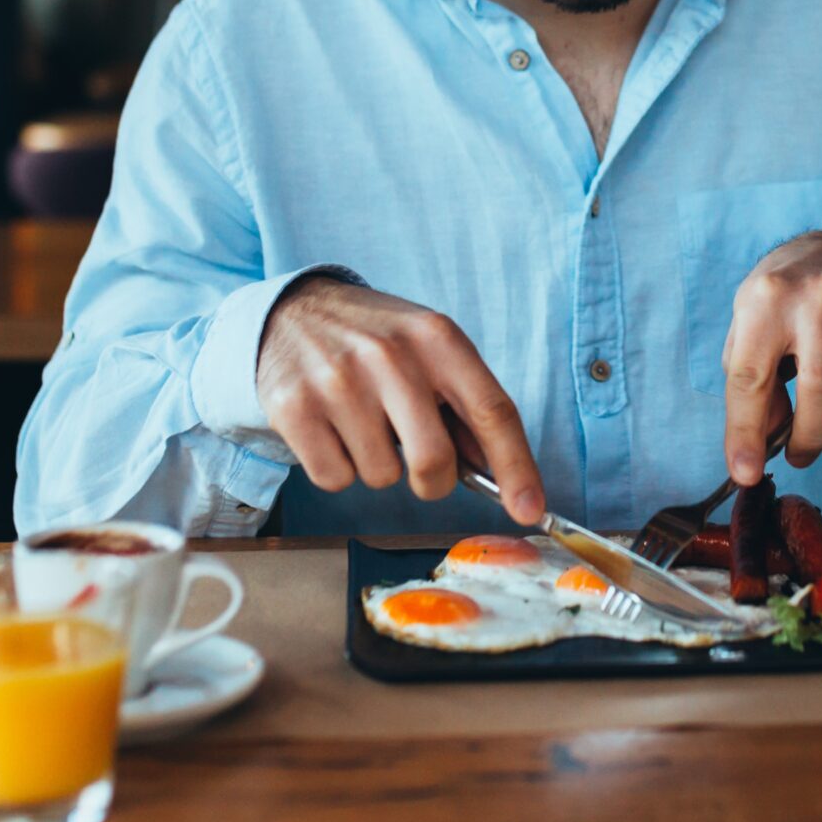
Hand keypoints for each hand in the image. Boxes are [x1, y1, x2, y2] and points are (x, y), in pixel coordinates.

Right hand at [253, 275, 543, 524]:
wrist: (291, 311)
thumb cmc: (375, 340)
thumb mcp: (428, 349)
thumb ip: (466, 404)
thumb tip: (504, 476)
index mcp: (436, 337)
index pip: (492, 411)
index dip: (516, 468)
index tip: (530, 510)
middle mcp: (389, 355)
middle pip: (434, 460)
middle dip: (434, 481)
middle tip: (420, 464)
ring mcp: (338, 380)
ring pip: (381, 476)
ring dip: (378, 466)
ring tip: (363, 423)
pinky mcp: (293, 407)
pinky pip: (335, 478)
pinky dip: (338, 468)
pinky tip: (332, 429)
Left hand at [721, 231, 821, 483]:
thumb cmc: (784, 301)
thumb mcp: (750, 329)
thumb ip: (750, 386)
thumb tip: (760, 447)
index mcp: (766, 299)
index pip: (751, 378)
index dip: (746, 433)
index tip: (746, 474)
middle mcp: (818, 295)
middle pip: (820, 391)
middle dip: (808, 439)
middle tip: (799, 454)